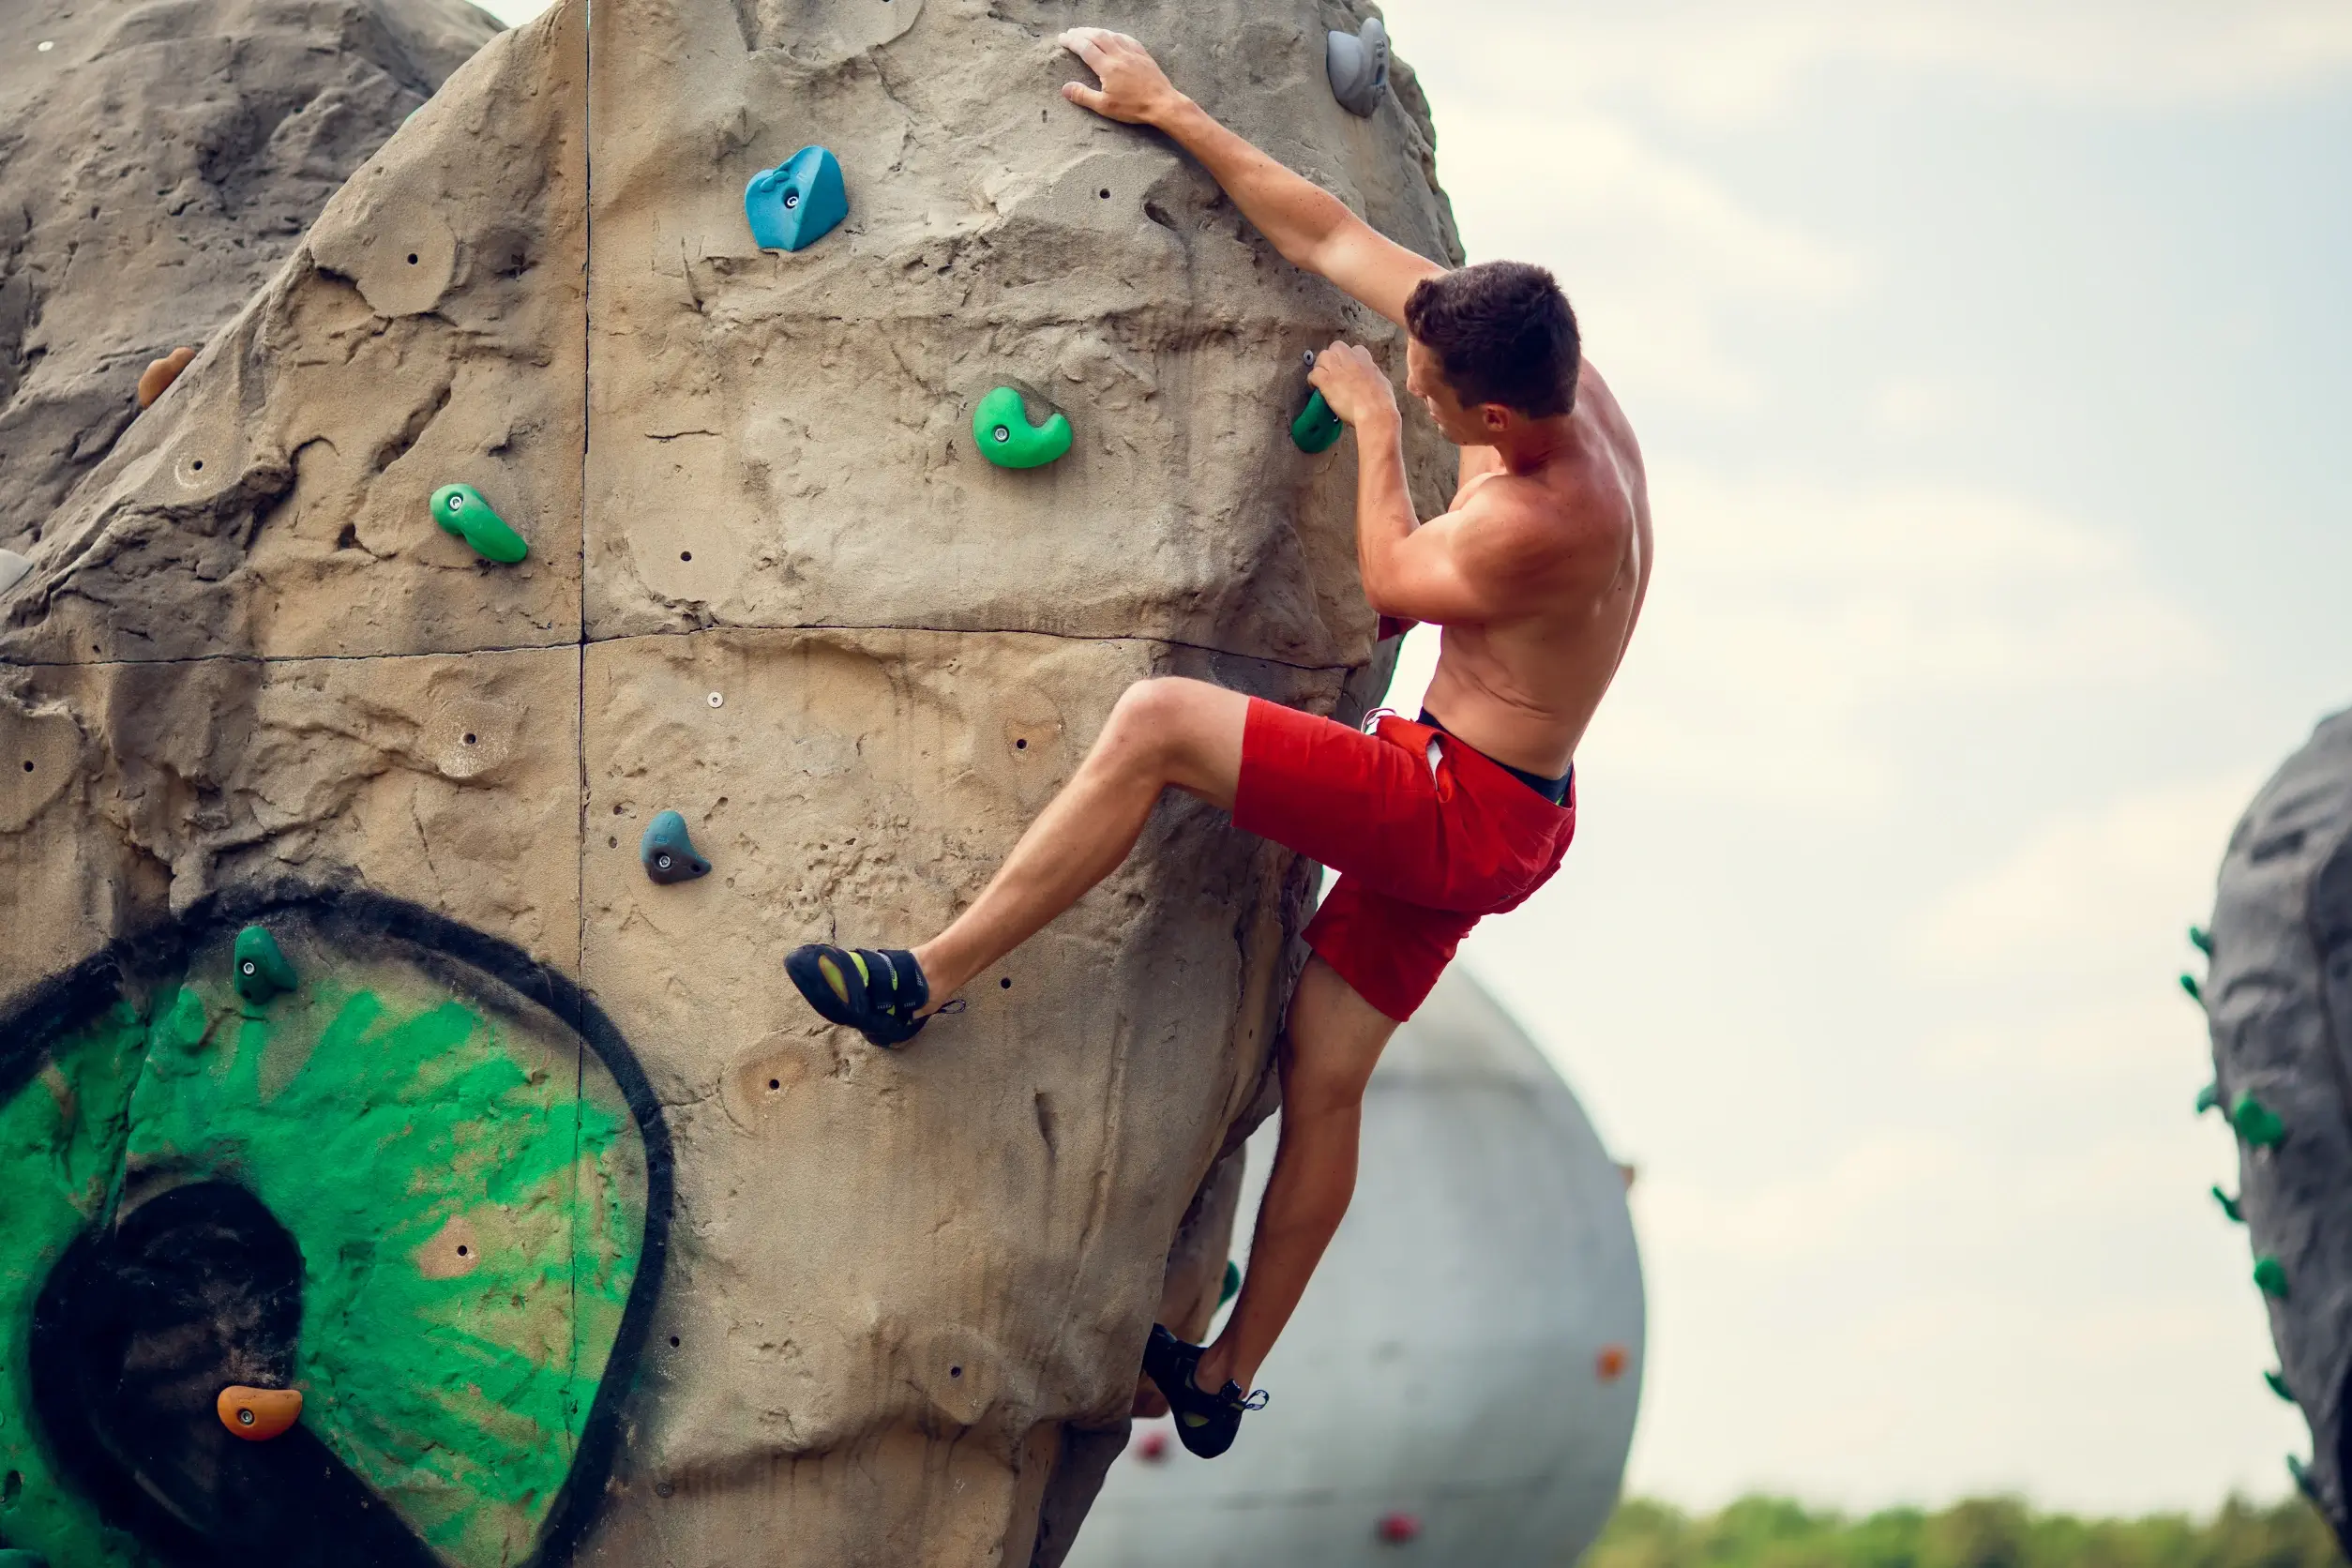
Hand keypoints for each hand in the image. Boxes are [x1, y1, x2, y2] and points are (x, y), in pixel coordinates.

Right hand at [1060, 29, 1185, 125]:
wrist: (1163, 104)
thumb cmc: (1133, 108)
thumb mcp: (1105, 106)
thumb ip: (1084, 96)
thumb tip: (1065, 88)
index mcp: (1108, 67)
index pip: (1085, 48)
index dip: (1072, 41)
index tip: (1062, 38)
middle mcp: (1119, 55)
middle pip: (1097, 36)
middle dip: (1082, 33)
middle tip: (1071, 33)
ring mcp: (1132, 53)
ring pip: (1111, 35)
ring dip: (1097, 31)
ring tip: (1087, 32)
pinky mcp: (1143, 55)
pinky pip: (1126, 38)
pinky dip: (1115, 34)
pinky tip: (1113, 36)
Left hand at [1308, 341, 1398, 428]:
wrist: (1374, 412)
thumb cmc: (1382, 402)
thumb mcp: (1382, 382)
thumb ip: (1372, 375)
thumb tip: (1370, 377)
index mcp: (1365, 360)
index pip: (1355, 349)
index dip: (1350, 358)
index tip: (1349, 367)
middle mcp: (1351, 360)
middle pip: (1336, 347)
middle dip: (1333, 357)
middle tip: (1333, 370)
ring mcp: (1338, 369)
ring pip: (1322, 356)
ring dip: (1321, 366)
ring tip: (1323, 377)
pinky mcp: (1327, 381)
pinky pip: (1314, 374)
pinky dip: (1313, 380)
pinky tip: (1315, 387)